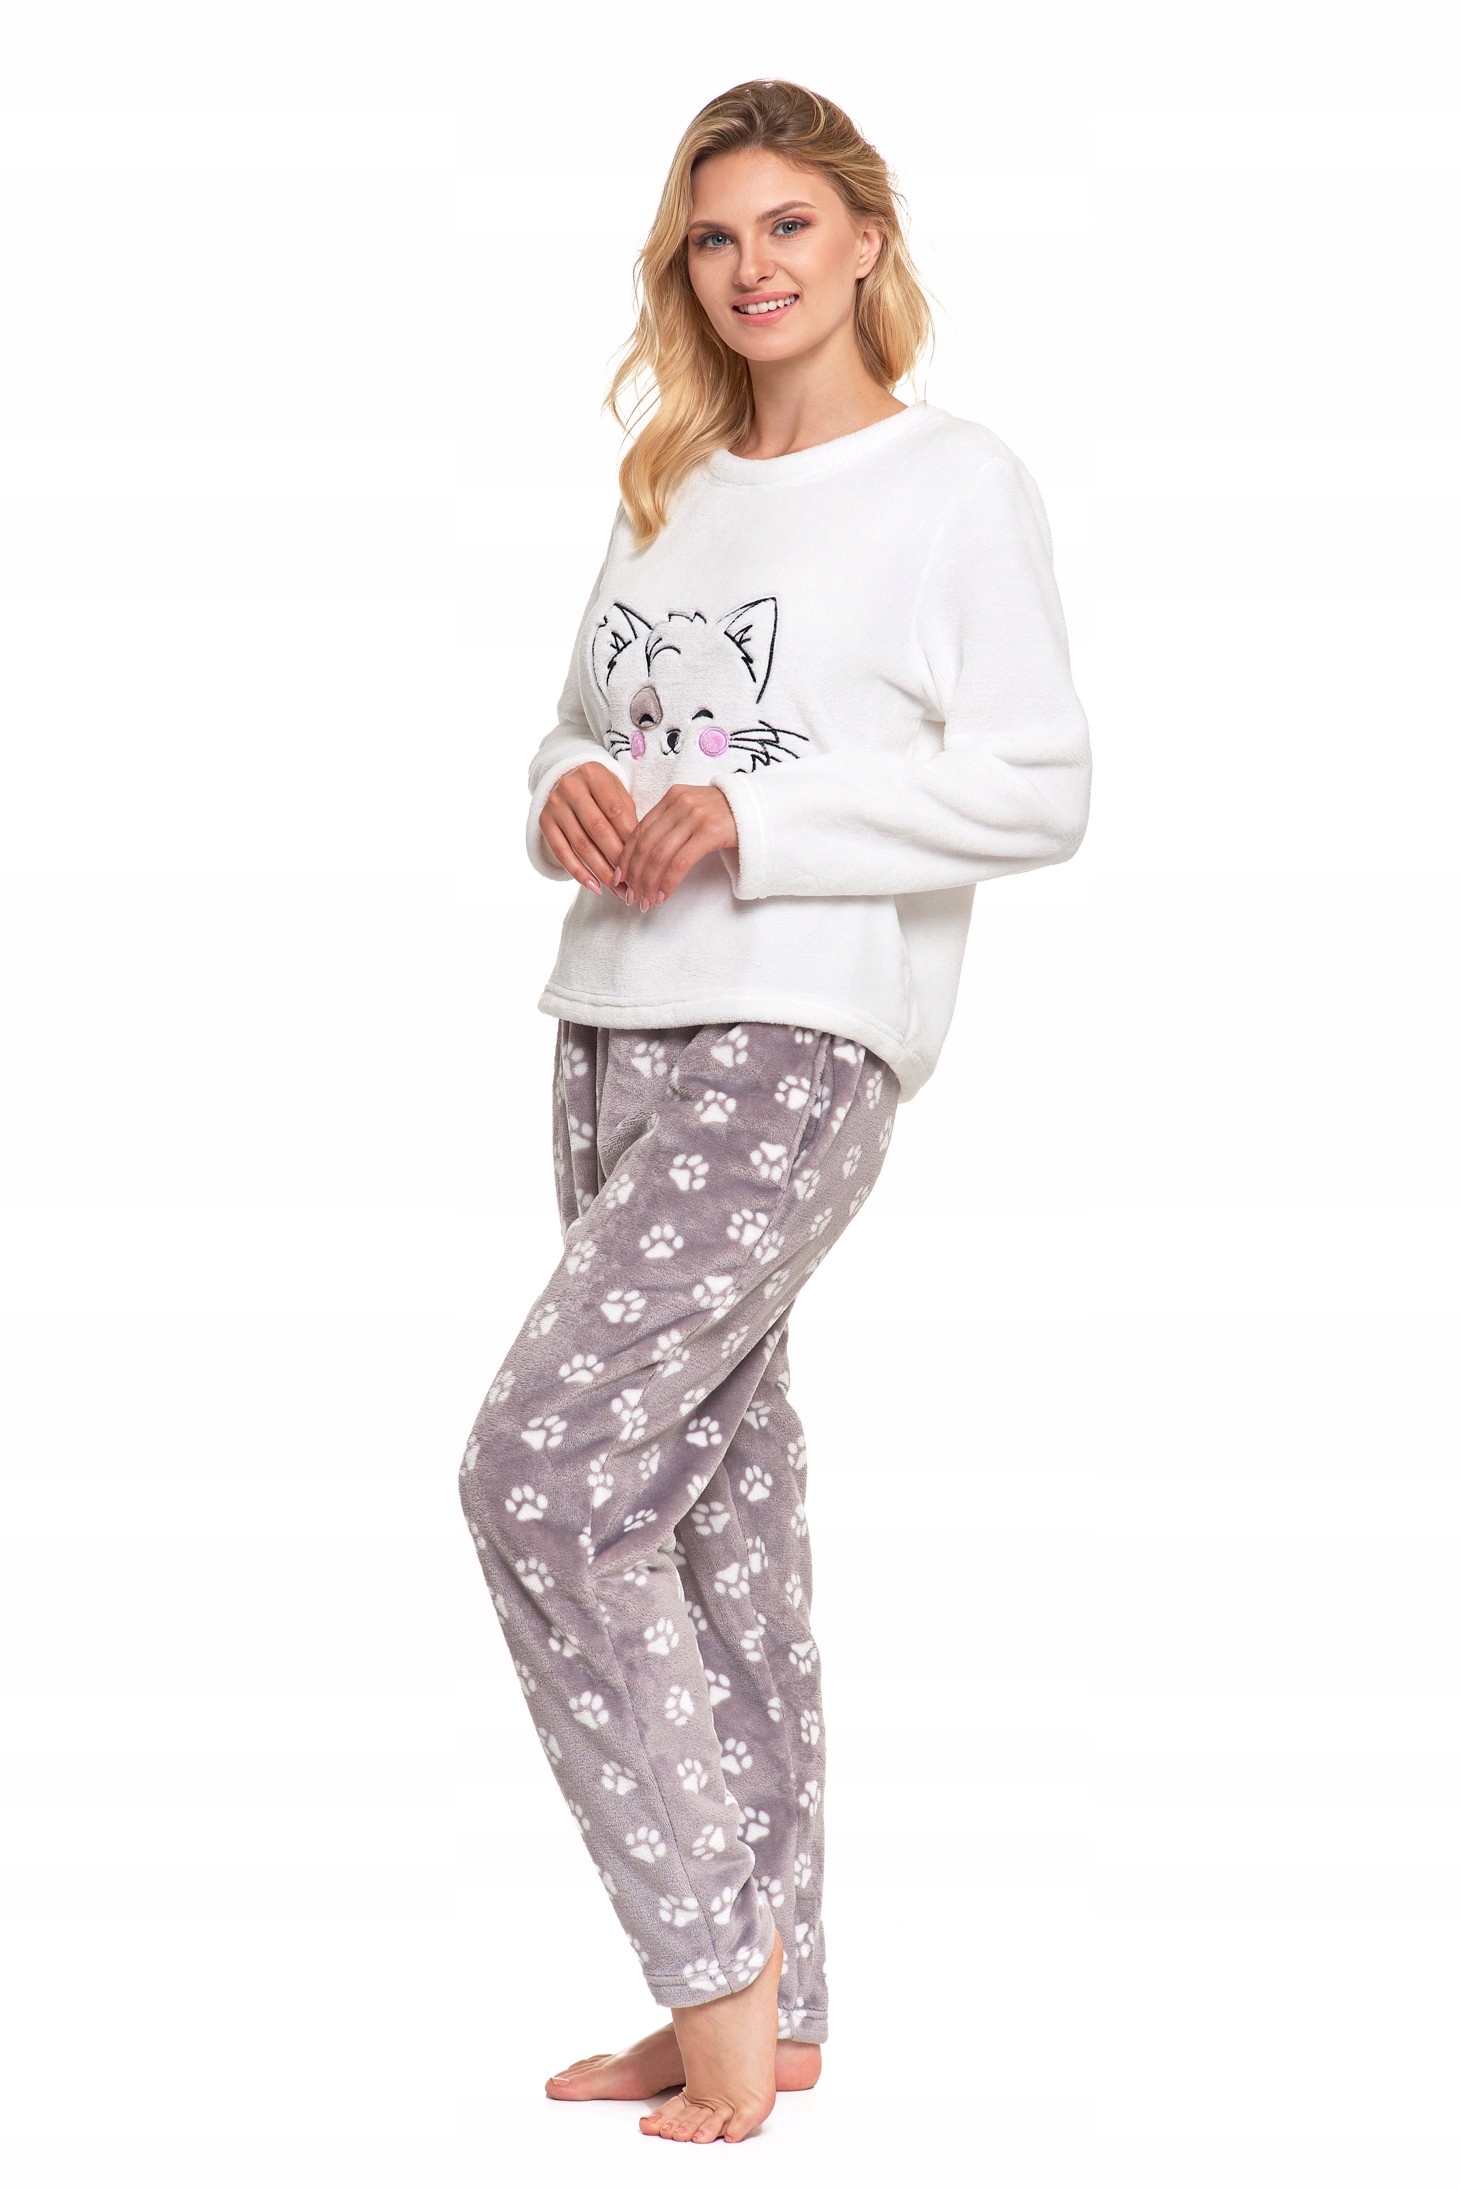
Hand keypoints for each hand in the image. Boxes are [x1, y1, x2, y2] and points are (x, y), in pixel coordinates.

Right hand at [539, 761, 638, 893]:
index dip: (630, 839)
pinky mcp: (544, 822)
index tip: (644, 861)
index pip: (616, 811)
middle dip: (617, 859)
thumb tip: (638, 854)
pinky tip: (595, 886)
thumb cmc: (600, 790)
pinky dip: (579, 873)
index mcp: (593, 774)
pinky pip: (562, 853)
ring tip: (618, 890)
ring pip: (581, 845)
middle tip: (634, 882)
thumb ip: (627, 816)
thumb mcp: (617, 792)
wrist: (567, 779)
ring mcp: (555, 805)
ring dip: (601, 871)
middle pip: (598, 830)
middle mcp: (570, 788)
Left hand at [612, 783, 738, 909]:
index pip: (639, 831)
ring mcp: (695, 817)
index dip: (626, 858)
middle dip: (635, 875)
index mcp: (671, 797)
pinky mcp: (710, 832)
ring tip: (647, 901)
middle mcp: (680, 804)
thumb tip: (642, 856)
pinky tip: (664, 896)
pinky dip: (668, 882)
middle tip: (632, 897)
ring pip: (659, 856)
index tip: (619, 879)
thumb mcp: (692, 811)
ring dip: (649, 883)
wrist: (759, 809)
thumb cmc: (725, 816)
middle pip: (646, 845)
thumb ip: (669, 824)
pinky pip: (680, 863)